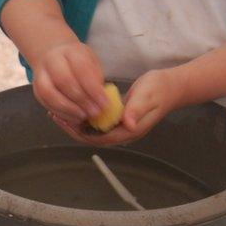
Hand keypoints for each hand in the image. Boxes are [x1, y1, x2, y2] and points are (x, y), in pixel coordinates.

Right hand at [30, 41, 108, 125]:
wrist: (54, 56)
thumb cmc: (78, 63)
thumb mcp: (92, 63)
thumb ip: (96, 79)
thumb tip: (102, 102)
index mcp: (70, 51)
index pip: (82, 68)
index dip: (93, 89)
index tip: (104, 103)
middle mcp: (52, 60)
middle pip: (63, 80)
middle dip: (81, 100)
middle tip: (95, 112)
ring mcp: (40, 75)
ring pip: (49, 94)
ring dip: (68, 109)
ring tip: (84, 117)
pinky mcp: (36, 90)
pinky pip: (46, 103)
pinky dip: (61, 113)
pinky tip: (73, 118)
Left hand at [56, 68, 187, 145]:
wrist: (171, 87)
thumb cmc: (159, 89)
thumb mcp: (147, 96)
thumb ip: (137, 110)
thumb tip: (127, 123)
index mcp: (129, 131)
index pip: (98, 138)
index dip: (78, 131)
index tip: (63, 119)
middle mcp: (123, 133)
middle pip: (91, 137)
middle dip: (72, 128)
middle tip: (54, 114)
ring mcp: (120, 128)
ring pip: (92, 131)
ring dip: (75, 123)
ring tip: (58, 111)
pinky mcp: (118, 120)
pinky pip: (97, 123)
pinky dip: (83, 116)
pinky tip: (73, 106)